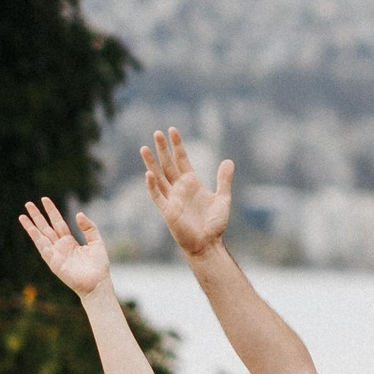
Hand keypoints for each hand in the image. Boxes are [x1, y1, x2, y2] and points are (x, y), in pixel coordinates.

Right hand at [19, 196, 113, 296]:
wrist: (97, 283)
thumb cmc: (98, 266)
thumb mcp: (96, 242)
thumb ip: (89, 228)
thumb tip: (78, 214)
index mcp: (70, 242)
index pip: (58, 222)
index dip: (51, 211)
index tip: (44, 199)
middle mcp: (60, 246)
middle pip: (46, 227)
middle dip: (37, 216)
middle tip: (28, 204)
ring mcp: (55, 254)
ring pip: (41, 236)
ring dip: (31, 226)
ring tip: (22, 215)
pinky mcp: (53, 262)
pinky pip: (43, 248)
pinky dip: (37, 238)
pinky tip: (31, 229)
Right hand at [142, 126, 233, 257]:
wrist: (208, 243)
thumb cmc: (214, 223)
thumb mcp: (223, 198)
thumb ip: (223, 180)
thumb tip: (228, 160)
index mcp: (191, 182)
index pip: (181, 159)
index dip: (177, 145)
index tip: (172, 130)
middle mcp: (179, 188)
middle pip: (168, 164)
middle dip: (162, 149)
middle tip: (157, 132)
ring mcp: (172, 198)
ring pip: (159, 177)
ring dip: (151, 163)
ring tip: (145, 148)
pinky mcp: (167, 211)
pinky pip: (157, 196)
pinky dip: (152, 186)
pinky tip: (148, 174)